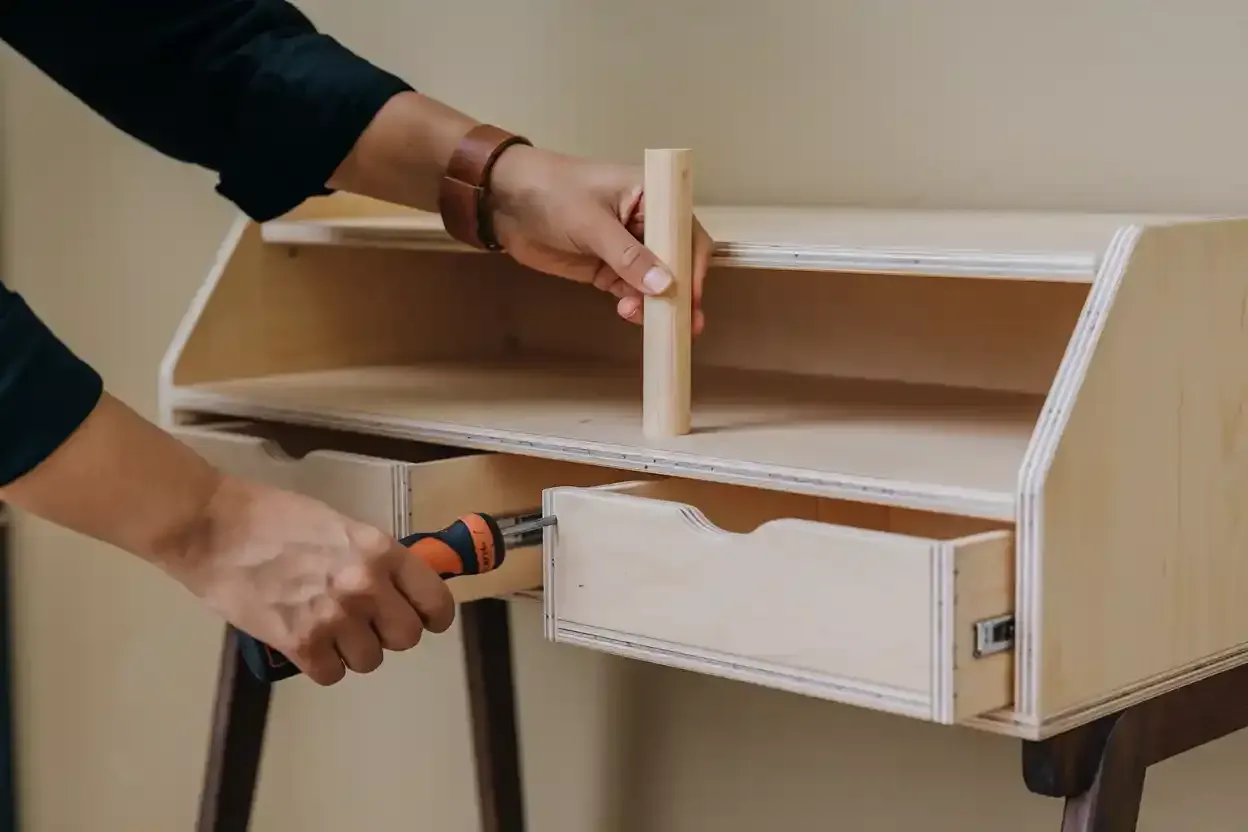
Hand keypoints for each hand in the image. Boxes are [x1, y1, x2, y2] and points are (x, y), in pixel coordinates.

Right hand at [174, 474, 453, 684]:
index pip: (435, 602)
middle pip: (407, 638)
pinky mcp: (300, 644)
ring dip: (353, 651)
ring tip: (329, 629)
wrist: (215, 528)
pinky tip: (307, 642)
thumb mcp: (342, 526)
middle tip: (366, 622)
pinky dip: (322, 664)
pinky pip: (332, 675)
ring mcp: (334, 618)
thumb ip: (375, 558)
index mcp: (381, 552)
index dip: (432, 615)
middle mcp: (366, 587)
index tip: (423, 618)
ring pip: (370, 661)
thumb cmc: (275, 517)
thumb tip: (399, 586)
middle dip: (389, 633)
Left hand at [487, 145, 714, 334]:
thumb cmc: (552, 193)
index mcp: (651, 196)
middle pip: (675, 262)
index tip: (690, 296)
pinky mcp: (606, 268)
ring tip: (643, 318)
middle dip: (680, 293)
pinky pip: (631, 291)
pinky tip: (630, 314)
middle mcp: (645, 223)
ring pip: (654, 283)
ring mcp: (626, 249)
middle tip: (686, 326)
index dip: (692, 265)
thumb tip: (665, 286)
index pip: (685, 233)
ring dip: (655, 304)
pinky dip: (635, 306)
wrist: (504, 200)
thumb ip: (629, 256)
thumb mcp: (592, 222)